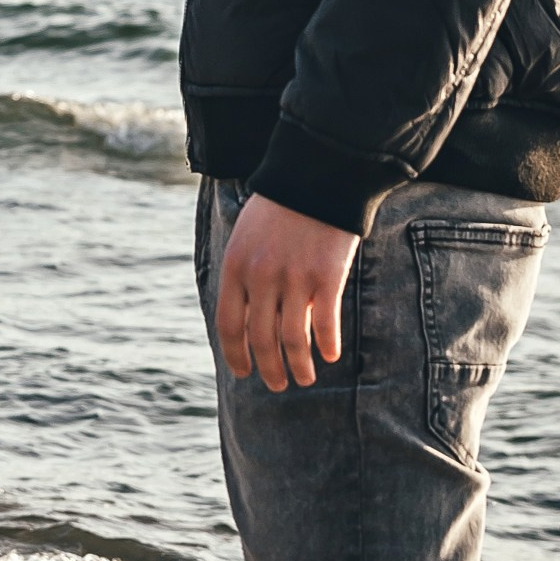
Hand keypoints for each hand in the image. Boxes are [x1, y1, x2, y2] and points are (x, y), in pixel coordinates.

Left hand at [216, 195, 359, 391]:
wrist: (316, 176)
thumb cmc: (281, 207)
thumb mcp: (248, 237)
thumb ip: (245, 276)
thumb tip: (250, 317)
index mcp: (235, 267)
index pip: (229, 325)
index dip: (236, 355)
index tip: (244, 373)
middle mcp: (261, 277)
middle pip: (261, 339)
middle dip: (268, 369)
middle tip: (277, 384)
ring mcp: (294, 279)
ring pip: (293, 339)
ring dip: (299, 365)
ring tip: (305, 379)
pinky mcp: (326, 277)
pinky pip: (325, 323)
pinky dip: (327, 344)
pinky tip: (330, 355)